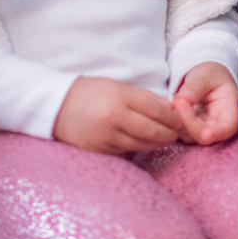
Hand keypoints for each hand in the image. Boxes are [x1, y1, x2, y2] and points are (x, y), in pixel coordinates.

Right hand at [52, 76, 183, 154]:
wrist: (57, 107)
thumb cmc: (91, 92)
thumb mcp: (118, 86)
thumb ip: (145, 97)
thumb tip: (171, 109)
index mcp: (118, 96)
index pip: (155, 109)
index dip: (172, 117)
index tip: (180, 120)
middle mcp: (112, 117)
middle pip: (151, 130)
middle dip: (168, 133)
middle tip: (175, 133)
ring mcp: (105, 136)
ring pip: (141, 144)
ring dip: (156, 143)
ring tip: (163, 139)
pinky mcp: (99, 151)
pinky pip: (126, 151)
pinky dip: (137, 148)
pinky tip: (142, 143)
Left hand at [173, 62, 237, 144]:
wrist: (204, 75)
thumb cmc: (209, 73)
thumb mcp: (204, 75)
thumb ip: (194, 88)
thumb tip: (180, 101)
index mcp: (229, 108)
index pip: (228, 127)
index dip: (218, 133)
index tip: (205, 134)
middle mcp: (219, 124)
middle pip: (207, 136)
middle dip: (190, 124)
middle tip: (178, 102)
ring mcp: (205, 129)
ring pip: (191, 137)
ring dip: (180, 124)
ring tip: (175, 101)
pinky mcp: (191, 130)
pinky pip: (181, 132)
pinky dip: (174, 123)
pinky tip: (172, 108)